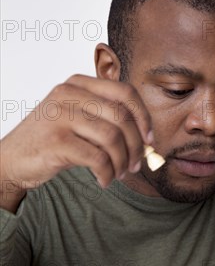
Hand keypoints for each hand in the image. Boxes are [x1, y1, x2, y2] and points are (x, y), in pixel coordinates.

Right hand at [0, 74, 151, 211]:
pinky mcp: (56, 141)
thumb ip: (107, 121)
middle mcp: (69, 94)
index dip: (144, 117)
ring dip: (123, 162)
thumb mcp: (78, 119)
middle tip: (137, 164)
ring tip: (120, 174)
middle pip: (122, 116)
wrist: (13, 159)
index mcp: (79, 84)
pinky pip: (97, 158)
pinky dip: (107, 173)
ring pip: (112, 138)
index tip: (150, 139)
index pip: (125, 92)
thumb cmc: (52, 140)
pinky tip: (104, 181)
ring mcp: (61, 116)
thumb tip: (147, 141)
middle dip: (136, 145)